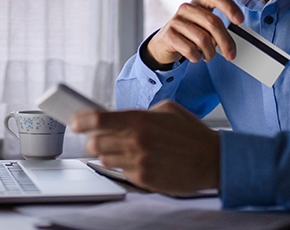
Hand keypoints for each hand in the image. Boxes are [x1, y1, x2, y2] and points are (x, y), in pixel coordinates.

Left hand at [72, 100, 220, 194]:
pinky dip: (126, 167)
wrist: (214, 160)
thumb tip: (120, 117)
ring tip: (124, 150)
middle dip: (94, 141)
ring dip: (109, 154)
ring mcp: (138, 162)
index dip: (81, 120)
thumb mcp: (167, 110)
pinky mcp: (144, 179)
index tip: (75, 122)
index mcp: (140, 120)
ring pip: (105, 159)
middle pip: (95, 143)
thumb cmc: (192, 134)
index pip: (99, 119)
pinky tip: (141, 161)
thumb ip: (141, 112)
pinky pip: (122, 173)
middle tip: (99, 139)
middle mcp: (136, 141)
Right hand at [146, 0, 243, 66]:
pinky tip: (195, 56)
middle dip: (225, 42)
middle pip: (213, 22)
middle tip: (231, 55)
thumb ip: (217, 28)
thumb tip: (232, 41)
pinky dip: (197, 57)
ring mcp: (176, 21)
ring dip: (210, 53)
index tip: (240, 21)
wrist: (164, 44)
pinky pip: (190, 50)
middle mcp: (186, 8)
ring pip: (203, 39)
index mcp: (198, 2)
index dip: (230, 7)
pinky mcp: (168, 35)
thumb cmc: (189, 34)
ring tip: (208, 55)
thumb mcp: (203, 26)